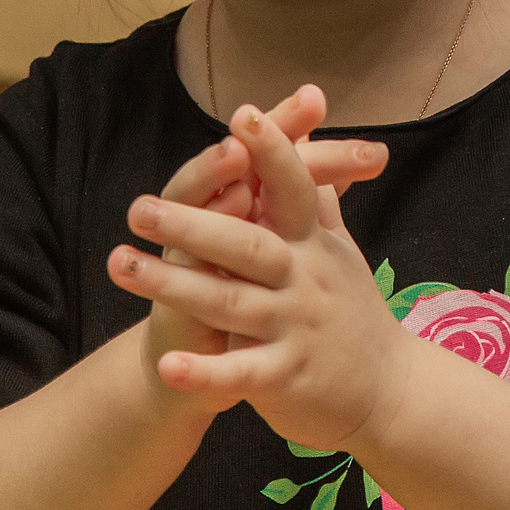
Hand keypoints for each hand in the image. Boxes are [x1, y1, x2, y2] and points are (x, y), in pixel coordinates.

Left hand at [110, 92, 413, 450]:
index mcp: (313, 245)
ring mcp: (295, 329)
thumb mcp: (341, 252)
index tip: (240, 117)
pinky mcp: (285, 378)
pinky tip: (167, 367)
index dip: (271, 152)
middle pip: (246, 244)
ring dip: (173, 286)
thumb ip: (315, 199)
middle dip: (192, 224)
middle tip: (138, 207)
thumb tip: (304, 137)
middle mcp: (305, 280)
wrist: (390, 393)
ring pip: (230, 303)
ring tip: (120, 267)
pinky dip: (203, 373)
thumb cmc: (354, 313)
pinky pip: (239, 373)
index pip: (294, 188)